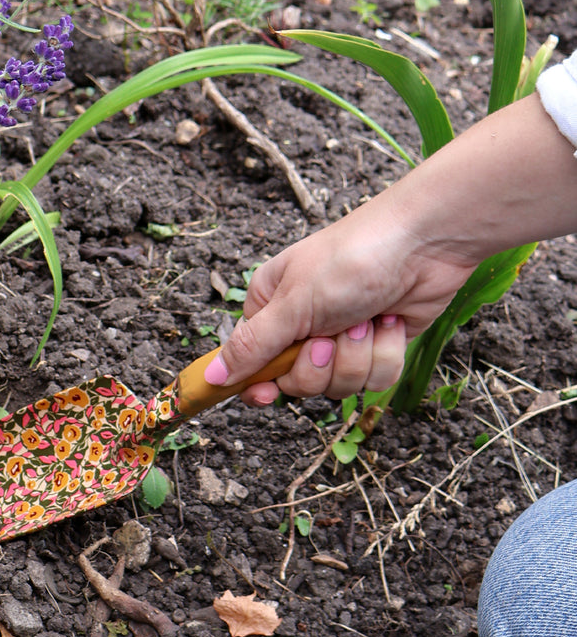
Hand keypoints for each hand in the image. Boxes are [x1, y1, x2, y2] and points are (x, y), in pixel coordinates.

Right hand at [209, 196, 474, 403]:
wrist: (426, 242)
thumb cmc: (353, 258)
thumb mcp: (293, 304)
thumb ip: (252, 346)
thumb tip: (211, 376)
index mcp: (271, 308)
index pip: (251, 364)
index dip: (260, 384)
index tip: (268, 394)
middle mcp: (303, 326)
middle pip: (297, 383)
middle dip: (320, 365)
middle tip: (330, 335)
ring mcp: (342, 338)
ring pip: (339, 385)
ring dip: (356, 356)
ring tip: (366, 319)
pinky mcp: (378, 347)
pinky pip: (375, 379)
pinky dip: (384, 353)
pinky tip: (389, 322)